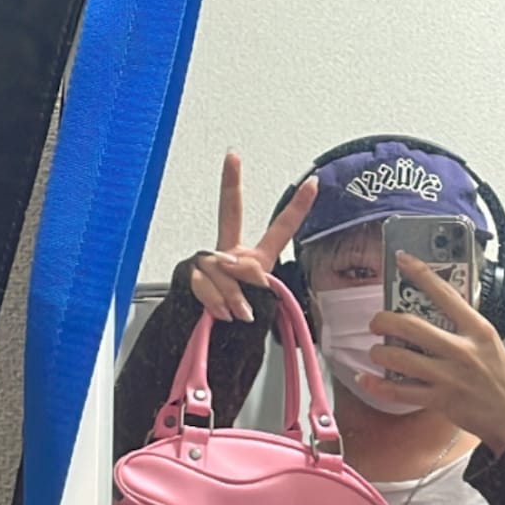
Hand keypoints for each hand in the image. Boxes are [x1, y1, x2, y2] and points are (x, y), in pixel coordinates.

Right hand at [188, 152, 317, 322]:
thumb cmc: (237, 328)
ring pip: (223, 266)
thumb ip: (253, 278)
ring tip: (238, 314)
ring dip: (233, 294)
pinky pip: (206, 281)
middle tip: (232, 158)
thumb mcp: (259, 304)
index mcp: (255, 260)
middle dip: (230, 184)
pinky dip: (215, 300)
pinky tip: (220, 313)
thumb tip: (233, 264)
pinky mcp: (191, 274)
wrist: (210, 346)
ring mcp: (209, 262)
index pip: (280, 230)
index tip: (313, 183)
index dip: (297, 208)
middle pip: (230, 213)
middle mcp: (231, 255)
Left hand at [363, 252, 504, 454]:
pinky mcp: (440, 400)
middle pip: (412, 327)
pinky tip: (366, 379)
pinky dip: (378, 386)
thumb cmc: (501, 378)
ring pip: (402, 360)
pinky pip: (400, 392)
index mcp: (477, 329)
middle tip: (377, 323)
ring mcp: (449, 376)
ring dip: (380, 353)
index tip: (402, 259)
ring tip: (376, 352)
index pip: (445, 293)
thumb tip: (434, 311)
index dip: (420, 273)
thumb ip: (463, 326)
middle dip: (385, 321)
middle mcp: (462, 350)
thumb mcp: (489, 342)